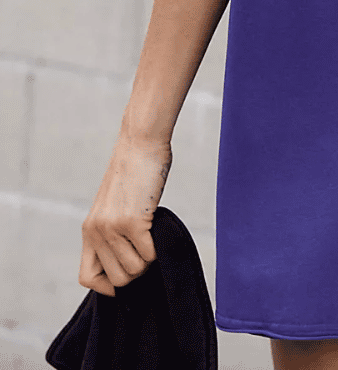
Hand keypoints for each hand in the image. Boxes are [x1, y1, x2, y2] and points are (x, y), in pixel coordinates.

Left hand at [79, 131, 171, 296]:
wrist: (140, 143)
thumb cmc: (134, 173)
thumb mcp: (112, 206)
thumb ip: (112, 231)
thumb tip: (128, 261)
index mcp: (89, 229)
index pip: (87, 278)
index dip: (107, 286)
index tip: (126, 273)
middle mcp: (97, 232)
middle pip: (118, 279)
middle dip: (137, 270)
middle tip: (146, 248)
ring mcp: (113, 228)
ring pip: (134, 270)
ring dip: (148, 258)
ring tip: (150, 235)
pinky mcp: (133, 222)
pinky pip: (149, 254)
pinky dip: (158, 246)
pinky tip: (156, 225)